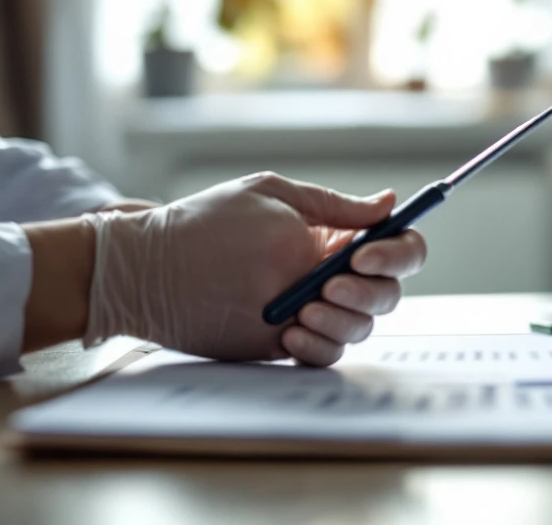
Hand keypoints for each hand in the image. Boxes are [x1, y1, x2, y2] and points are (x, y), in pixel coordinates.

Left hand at [83, 173, 425, 365]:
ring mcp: (315, 312)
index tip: (363, 254)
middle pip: (388, 291)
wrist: (154, 269)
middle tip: (329, 283)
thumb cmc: (210, 222)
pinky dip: (317, 344)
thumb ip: (333, 206)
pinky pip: (327, 353)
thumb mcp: (272, 197)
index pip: (396, 245)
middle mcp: (333, 275)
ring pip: (362, 325)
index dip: (397, 251)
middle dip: (369, 289)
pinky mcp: (291, 342)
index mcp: (334, 236)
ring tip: (300, 309)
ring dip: (342, 318)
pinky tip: (287, 331)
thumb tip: (388, 201)